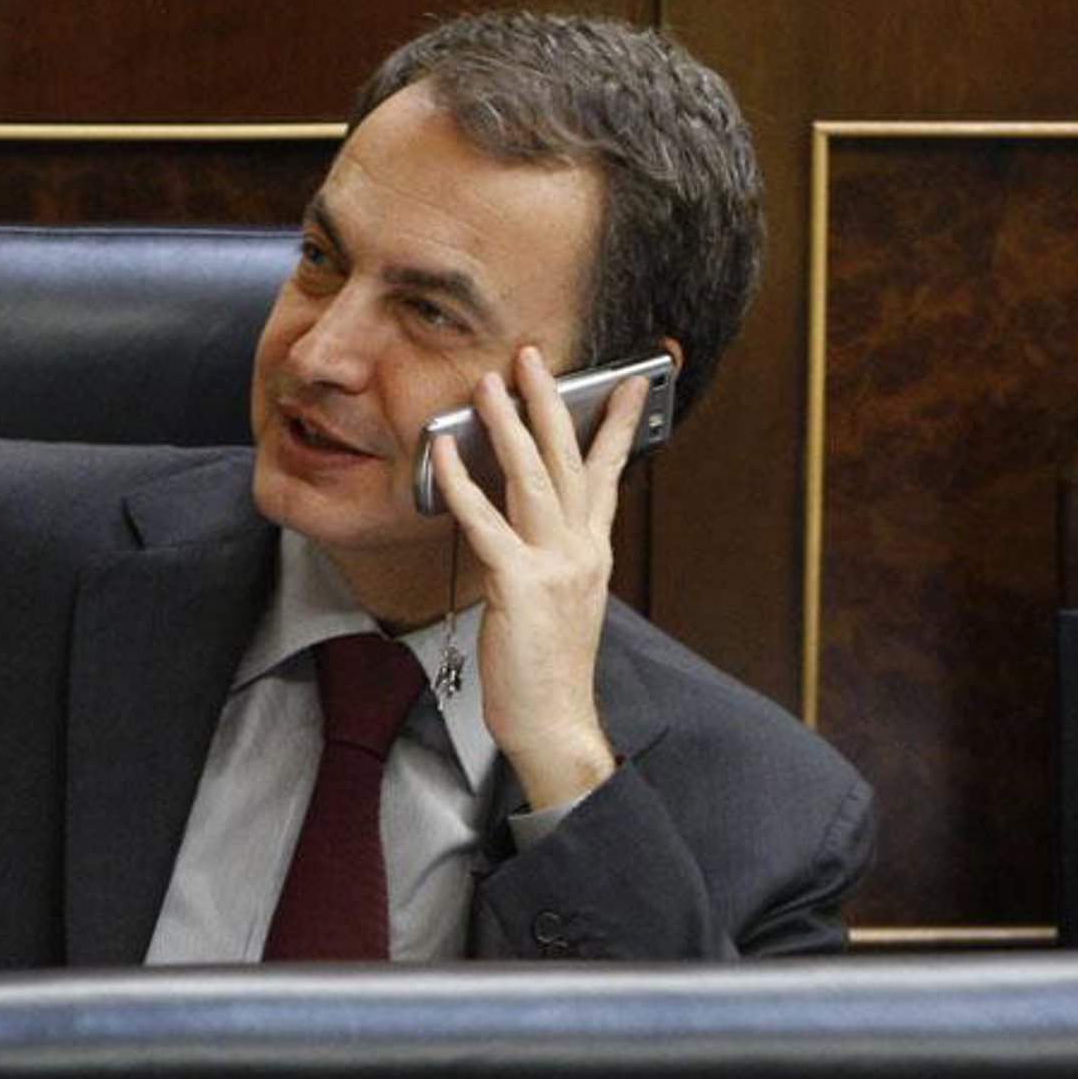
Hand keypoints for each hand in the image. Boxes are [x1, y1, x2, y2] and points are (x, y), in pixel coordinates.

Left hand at [432, 344, 650, 809]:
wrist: (555, 722)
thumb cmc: (549, 669)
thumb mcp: (562, 601)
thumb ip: (553, 554)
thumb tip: (526, 518)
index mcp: (594, 553)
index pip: (609, 473)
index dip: (619, 422)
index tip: (631, 379)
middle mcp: (583, 551)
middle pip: (570, 459)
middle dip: (554, 401)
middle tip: (535, 355)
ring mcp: (555, 565)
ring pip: (533, 477)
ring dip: (510, 423)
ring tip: (490, 382)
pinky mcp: (518, 584)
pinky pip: (486, 520)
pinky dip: (464, 480)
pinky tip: (445, 450)